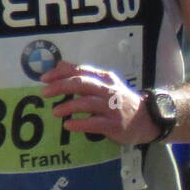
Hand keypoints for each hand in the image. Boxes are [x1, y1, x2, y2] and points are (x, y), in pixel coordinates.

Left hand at [40, 62, 157, 145]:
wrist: (145, 119)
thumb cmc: (120, 101)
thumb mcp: (105, 84)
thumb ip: (84, 75)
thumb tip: (60, 64)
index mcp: (105, 79)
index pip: (82, 71)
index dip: (62, 73)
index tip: (44, 78)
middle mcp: (109, 90)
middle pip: (83, 84)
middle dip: (62, 86)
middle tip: (44, 92)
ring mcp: (112, 107)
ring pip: (88, 103)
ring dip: (69, 106)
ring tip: (55, 111)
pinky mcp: (114, 124)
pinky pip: (94, 123)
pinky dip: (80, 123)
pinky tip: (68, 125)